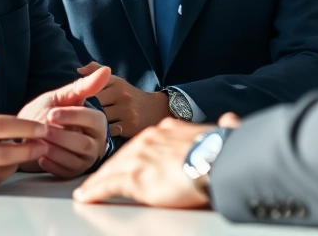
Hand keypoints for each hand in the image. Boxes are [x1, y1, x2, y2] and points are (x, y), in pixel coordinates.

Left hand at [16, 65, 109, 177]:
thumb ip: (83, 86)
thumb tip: (107, 69)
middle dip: (61, 136)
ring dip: (54, 150)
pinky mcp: (72, 174)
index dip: (73, 116)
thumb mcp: (62, 97)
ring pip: (75, 160)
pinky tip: (39, 155)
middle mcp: (95, 143)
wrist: (25, 133)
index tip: (51, 113)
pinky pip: (64, 172)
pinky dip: (51, 164)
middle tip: (42, 130)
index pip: (92, 119)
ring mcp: (84, 161)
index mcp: (96, 123)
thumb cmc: (46, 113)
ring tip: (38, 142)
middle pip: (85, 144)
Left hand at [73, 117, 213, 208]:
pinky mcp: (134, 177)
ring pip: (111, 169)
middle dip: (109, 168)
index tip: (128, 161)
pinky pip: (107, 185)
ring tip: (87, 191)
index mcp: (168, 130)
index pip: (143, 144)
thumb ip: (224, 127)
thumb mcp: (224, 132)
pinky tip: (85, 196)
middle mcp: (149, 139)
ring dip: (97, 181)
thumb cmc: (225, 152)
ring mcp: (139, 157)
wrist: (218, 162)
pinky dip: (94, 191)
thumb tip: (232, 119)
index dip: (134, 155)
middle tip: (97, 179)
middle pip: (123, 156)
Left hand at [77, 61, 170, 137]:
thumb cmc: (129, 96)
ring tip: (78, 128)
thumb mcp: (116, 80)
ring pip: (100, 119)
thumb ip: (96, 71)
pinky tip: (93, 136)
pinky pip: (109, 131)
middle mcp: (122, 95)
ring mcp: (127, 111)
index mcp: (116, 83)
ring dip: (88, 125)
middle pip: (94, 105)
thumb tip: (78, 69)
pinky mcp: (130, 126)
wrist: (156, 110)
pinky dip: (100, 134)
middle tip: (69, 120)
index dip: (78, 99)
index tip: (69, 105)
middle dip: (80, 113)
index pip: (91, 89)